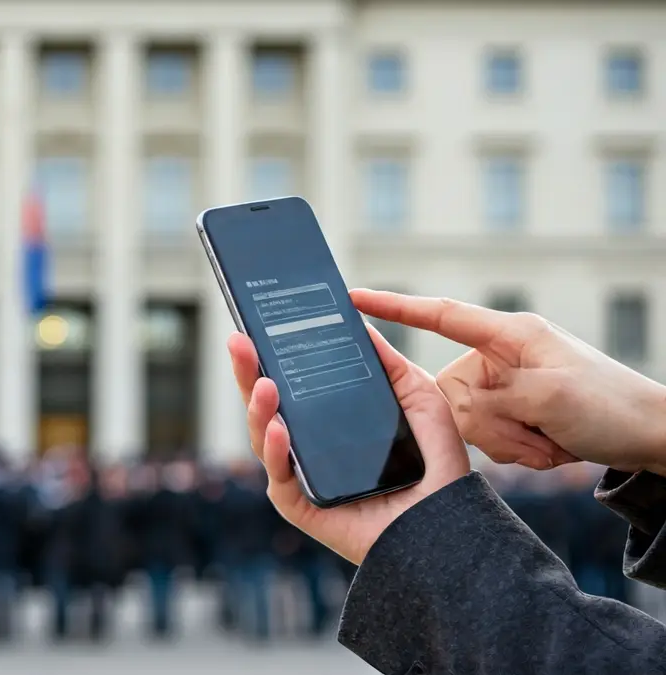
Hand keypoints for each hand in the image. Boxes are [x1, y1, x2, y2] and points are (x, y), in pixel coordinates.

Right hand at [228, 325, 469, 564]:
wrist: (448, 522)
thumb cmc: (436, 465)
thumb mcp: (420, 400)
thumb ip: (390, 364)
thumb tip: (359, 323)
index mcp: (328, 419)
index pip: (289, 383)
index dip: (270, 355)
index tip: (258, 326)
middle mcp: (307, 445)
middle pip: (265, 404)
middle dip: (247, 371)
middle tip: (239, 340)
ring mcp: (300, 475)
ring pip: (262, 437)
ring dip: (258, 408)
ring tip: (264, 383)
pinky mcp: (300, 505)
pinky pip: (278, 476)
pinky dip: (274, 451)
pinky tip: (278, 430)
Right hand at [351, 289, 665, 474]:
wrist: (652, 438)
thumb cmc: (610, 404)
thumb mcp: (548, 396)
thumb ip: (489, 399)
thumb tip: (455, 407)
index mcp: (508, 335)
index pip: (439, 315)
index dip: (393, 306)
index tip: (352, 298)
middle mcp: (500, 357)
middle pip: (449, 392)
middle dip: (491, 424)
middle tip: (537, 432)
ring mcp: (506, 386)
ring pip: (468, 423)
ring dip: (509, 442)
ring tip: (551, 440)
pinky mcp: (513, 413)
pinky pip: (488, 440)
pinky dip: (518, 451)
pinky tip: (551, 447)